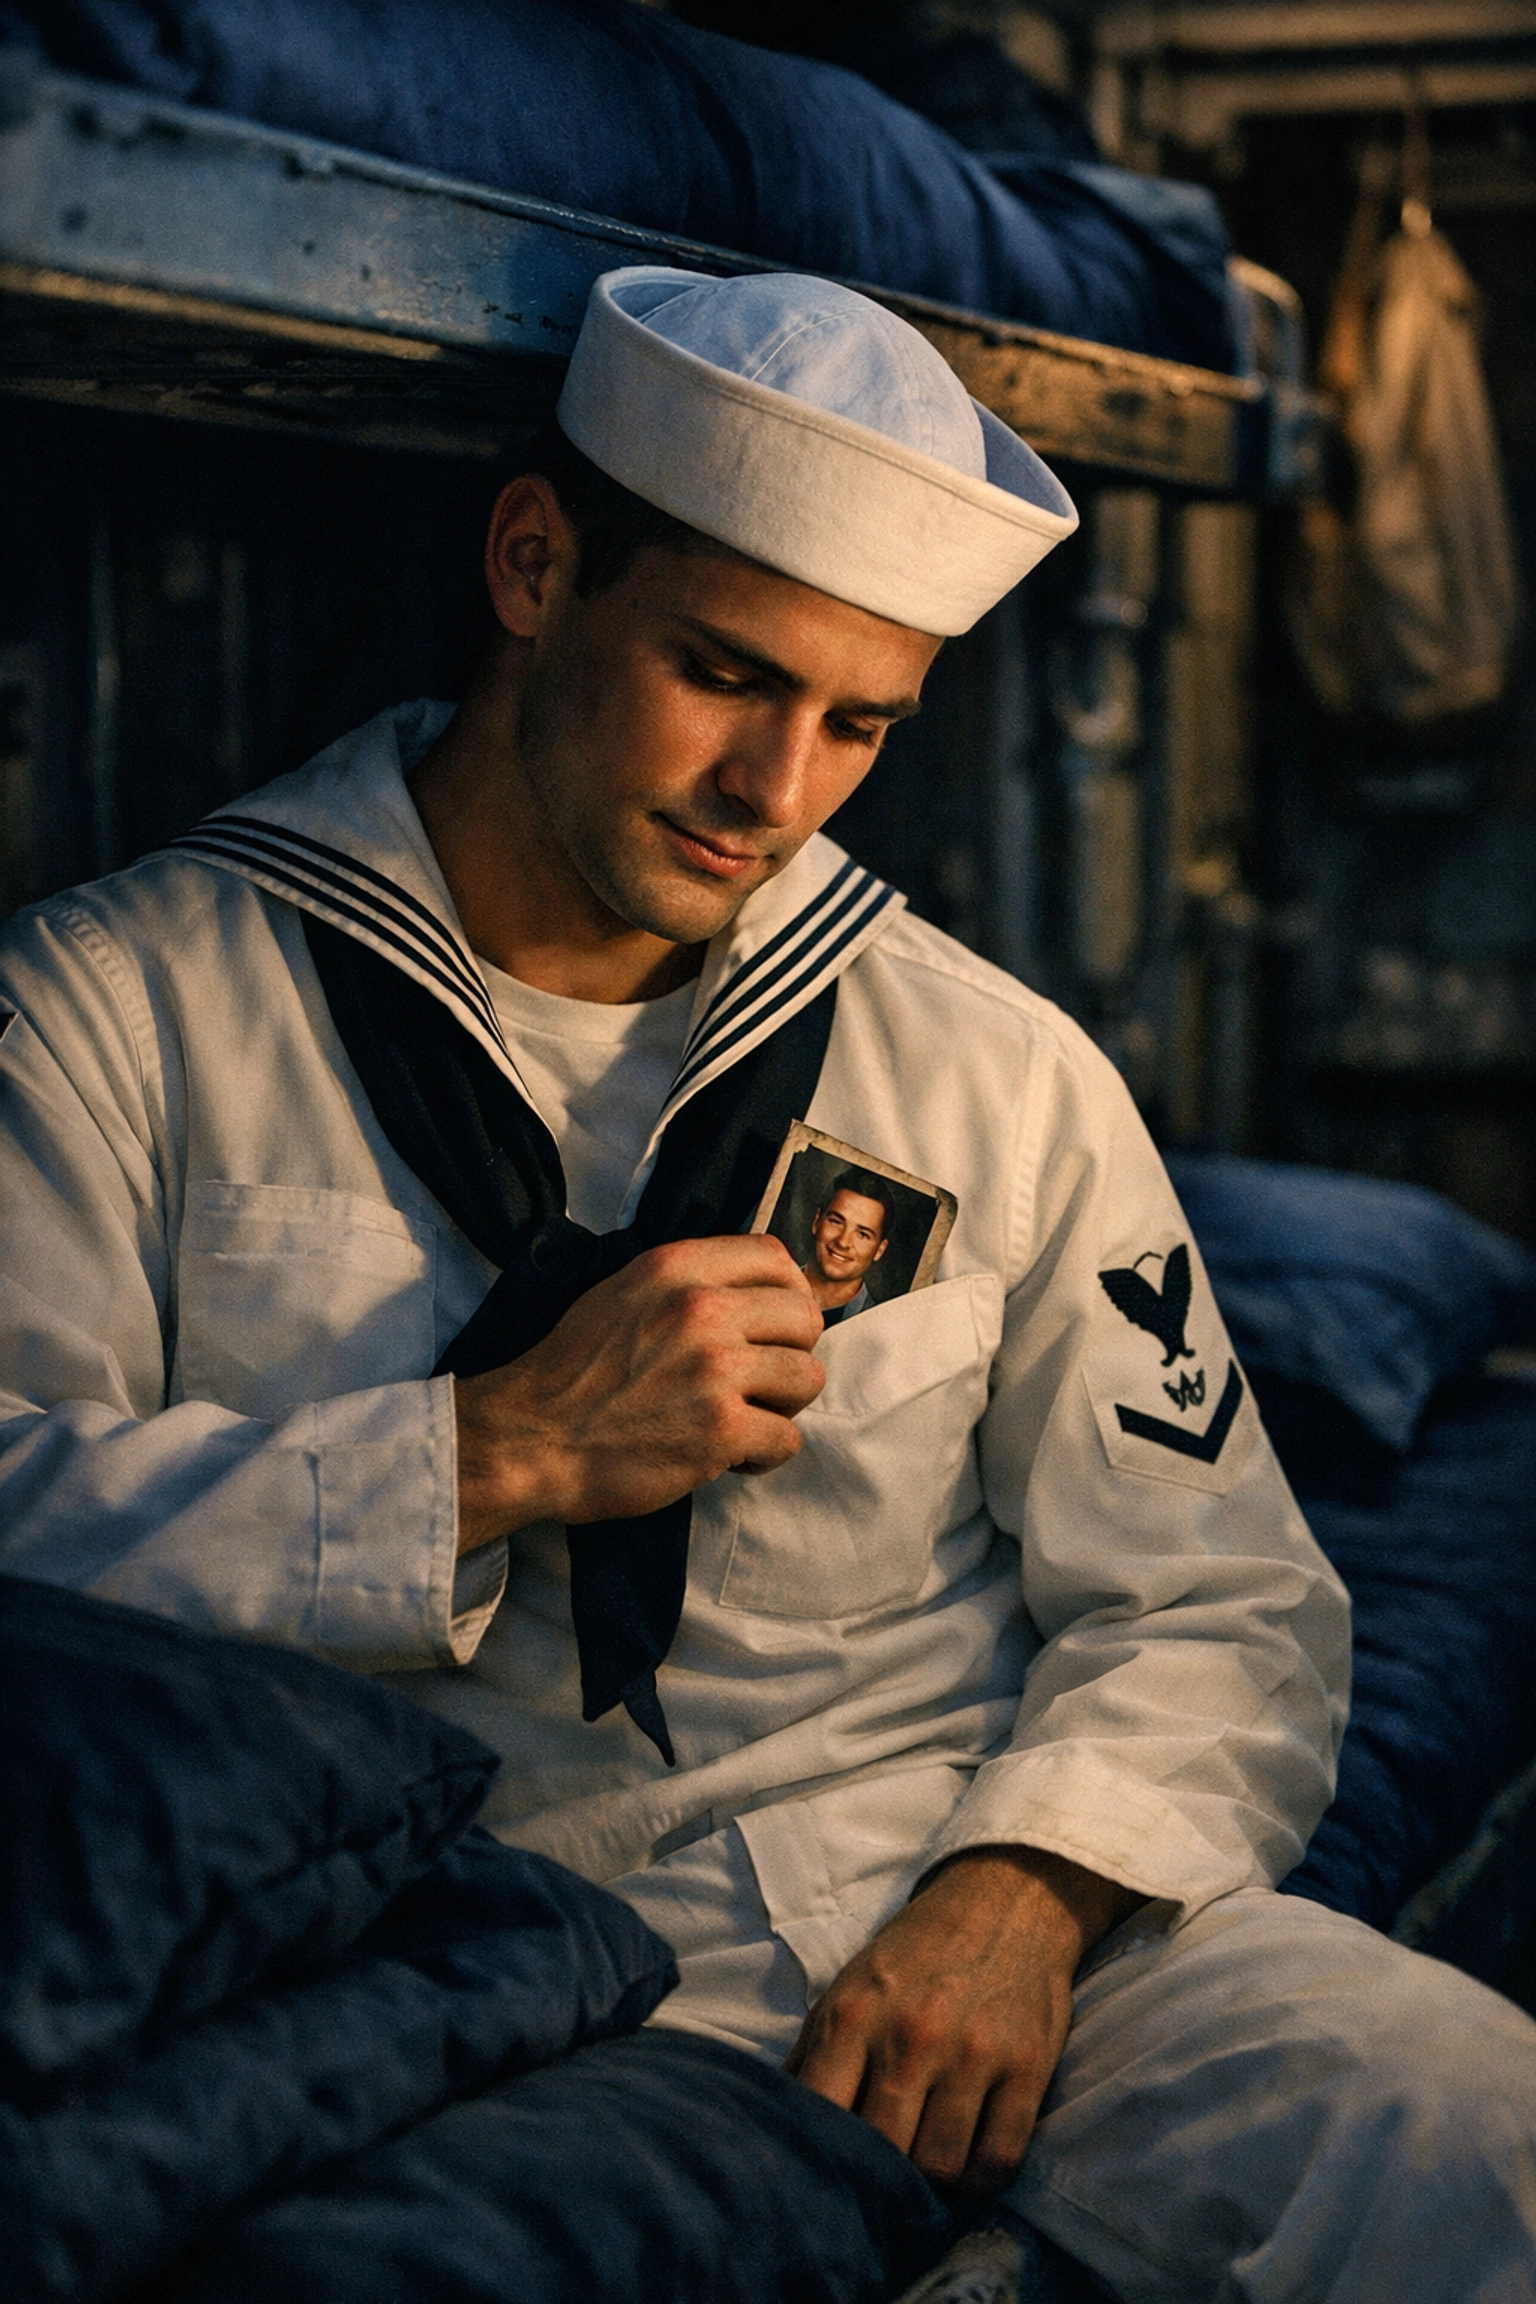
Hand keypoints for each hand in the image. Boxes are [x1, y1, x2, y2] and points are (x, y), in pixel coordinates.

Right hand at [453, 1233, 823, 1549]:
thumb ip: (685, 1283)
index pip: (775, 1258)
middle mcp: (703, 1309)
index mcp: (678, 1268)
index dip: (786, 1294)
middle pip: (805, 1318)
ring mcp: (715, 1370)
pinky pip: (787, 1439)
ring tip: (745, 1418)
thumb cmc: (572, 1372)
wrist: (530, 1439)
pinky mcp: (720, 1430)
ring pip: (807, 1378)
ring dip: (782, 1405)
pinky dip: (764, 1454)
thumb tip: (749, 1291)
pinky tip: (730, 1456)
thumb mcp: (621, 1293)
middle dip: (790, 1352)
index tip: (773, 1325)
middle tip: (759, 1380)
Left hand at [787, 1847, 1141, 2199]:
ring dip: (932, 2183)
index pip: (822, 2116)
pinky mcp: (1027, 2066)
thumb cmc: (917, 1954)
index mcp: (855, 2015)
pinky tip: (970, 2170)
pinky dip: (982, 2182)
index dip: (822, 2159)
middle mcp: (912, 2035)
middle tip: (882, 2184)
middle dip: (880, 2178)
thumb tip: (775, 2123)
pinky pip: (1000, 2157)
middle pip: (884, 2152)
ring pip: (941, 2166)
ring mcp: (973, 2053)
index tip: (826, 2176)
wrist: (1006, 1899)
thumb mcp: (850, 1986)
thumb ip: (813, 2053)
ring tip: (927, 2174)